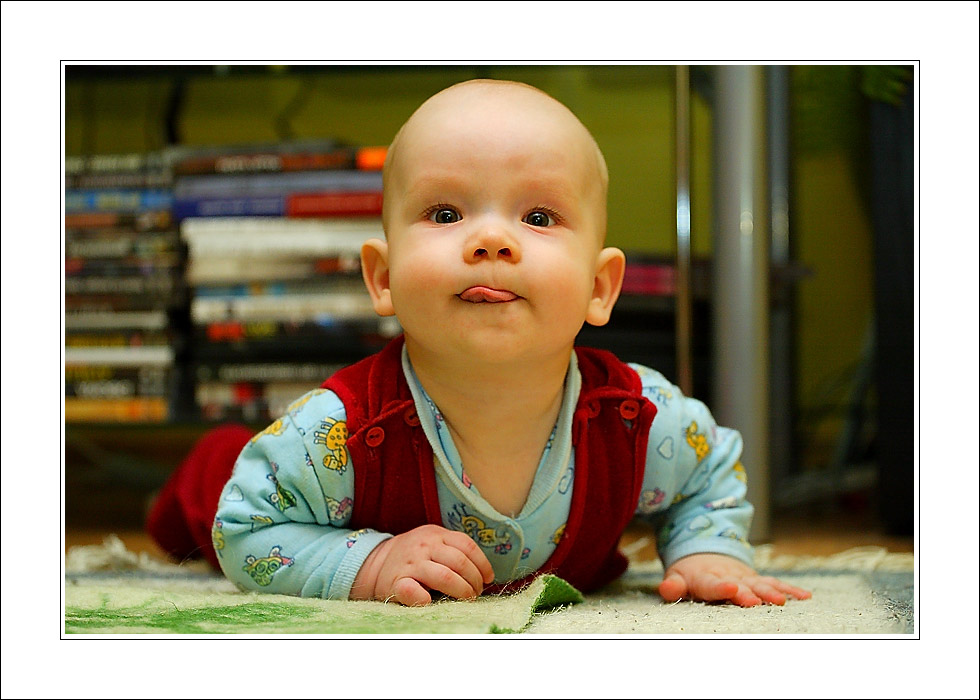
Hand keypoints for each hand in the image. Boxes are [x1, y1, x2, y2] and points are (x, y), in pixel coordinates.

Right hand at [350, 524, 494, 605]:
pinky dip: (424, 598)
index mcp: (436, 534)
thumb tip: (486, 573)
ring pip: (444, 577)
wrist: (376, 562)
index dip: (482, 564)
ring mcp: (410, 563)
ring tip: (466, 599)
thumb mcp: (434, 543)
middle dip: (474, 581)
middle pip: (459, 562)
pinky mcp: (396, 583)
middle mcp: (424, 545)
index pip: (467, 545)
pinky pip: (412, 590)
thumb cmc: (416, 557)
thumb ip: (454, 550)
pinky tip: (432, 602)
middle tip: (476, 593)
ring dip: (461, 591)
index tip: (488, 578)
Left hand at [659, 552, 810, 606]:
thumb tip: (665, 588)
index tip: (731, 588)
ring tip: (782, 601)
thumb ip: (672, 585)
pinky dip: (790, 589)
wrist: (706, 553)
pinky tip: (804, 597)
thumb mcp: (677, 577)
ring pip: (761, 584)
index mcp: (707, 578)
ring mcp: (746, 578)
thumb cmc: (691, 573)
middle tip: (758, 601)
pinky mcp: (758, 580)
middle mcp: (730, 577)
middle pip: (741, 586)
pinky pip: (775, 583)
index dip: (721, 587)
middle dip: (750, 593)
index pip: (712, 583)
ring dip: (772, 592)